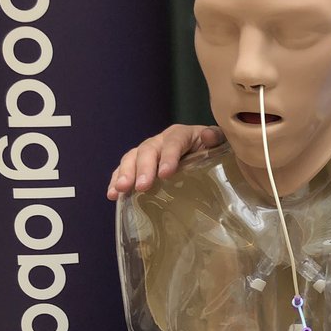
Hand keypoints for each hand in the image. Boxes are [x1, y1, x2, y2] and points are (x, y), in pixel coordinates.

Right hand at [106, 123, 223, 198]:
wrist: (201, 153)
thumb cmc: (209, 150)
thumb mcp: (217, 143)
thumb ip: (215, 139)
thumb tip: (208, 136)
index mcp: (180, 135)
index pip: (173, 142)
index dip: (168, 157)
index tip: (166, 174)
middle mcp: (160, 141)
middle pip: (148, 150)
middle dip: (143, 168)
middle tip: (142, 186)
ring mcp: (147, 152)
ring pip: (131, 158)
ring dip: (124, 173)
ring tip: (120, 189)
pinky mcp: (138, 165)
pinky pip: (123, 170)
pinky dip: (115, 180)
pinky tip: (112, 195)